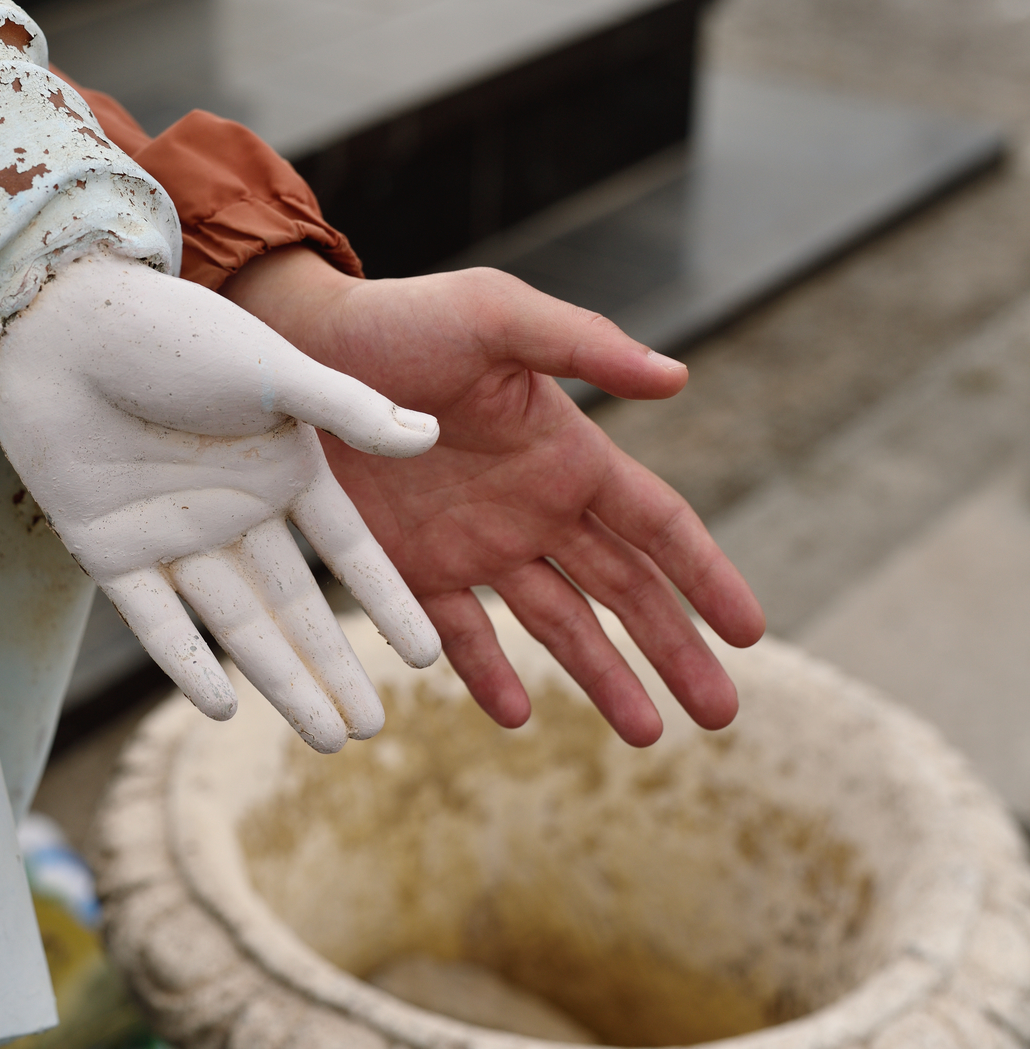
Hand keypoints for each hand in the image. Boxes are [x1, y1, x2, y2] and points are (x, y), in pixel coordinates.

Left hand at [0, 251, 441, 751]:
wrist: (57, 322)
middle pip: (292, 604)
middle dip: (332, 666)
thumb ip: (348, 411)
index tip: (425, 657)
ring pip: (235, 624)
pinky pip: (155, 619)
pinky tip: (223, 707)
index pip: (345, 550)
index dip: (384, 603)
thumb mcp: (271, 372)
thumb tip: (430, 439)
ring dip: (279, 679)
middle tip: (372, 730)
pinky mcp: (107, 548)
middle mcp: (231, 506)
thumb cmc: (170, 330)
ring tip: (326, 736)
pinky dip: (186, 662)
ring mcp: (170, 531)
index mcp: (279, 464)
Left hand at [223, 247, 765, 746]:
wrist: (301, 349)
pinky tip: (518, 715)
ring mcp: (475, 546)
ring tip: (647, 737)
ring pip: (559, 627)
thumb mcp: (495, 314)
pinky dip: (489, 675)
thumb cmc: (402, 320)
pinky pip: (462, 635)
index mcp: (568, 454)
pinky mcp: (412, 569)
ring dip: (603, 680)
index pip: (658, 527)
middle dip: (677, 651)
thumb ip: (583, 344)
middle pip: (625, 593)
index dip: (707, 576)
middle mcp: (533, 510)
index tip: (751, 632)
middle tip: (721, 715)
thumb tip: (680, 377)